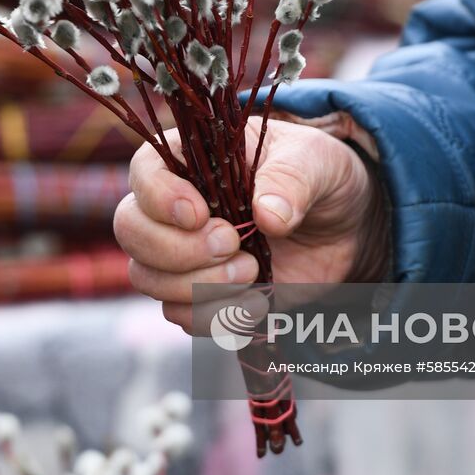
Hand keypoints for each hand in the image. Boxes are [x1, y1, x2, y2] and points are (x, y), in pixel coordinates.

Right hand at [116, 117, 383, 331]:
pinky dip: (215, 316)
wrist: (343, 225)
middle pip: (131, 230)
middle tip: (234, 244)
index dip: (159, 197)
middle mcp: (173, 207)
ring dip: (198, 286)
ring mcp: (182, 254)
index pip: (143, 171)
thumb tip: (268, 214)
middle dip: (178, 248)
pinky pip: (181, 315)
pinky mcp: (201, 294)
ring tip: (253, 271)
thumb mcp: (315, 160)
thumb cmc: (317, 175)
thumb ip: (292, 178)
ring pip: (147, 277)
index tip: (200, 214)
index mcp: (191, 159)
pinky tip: (258, 301)